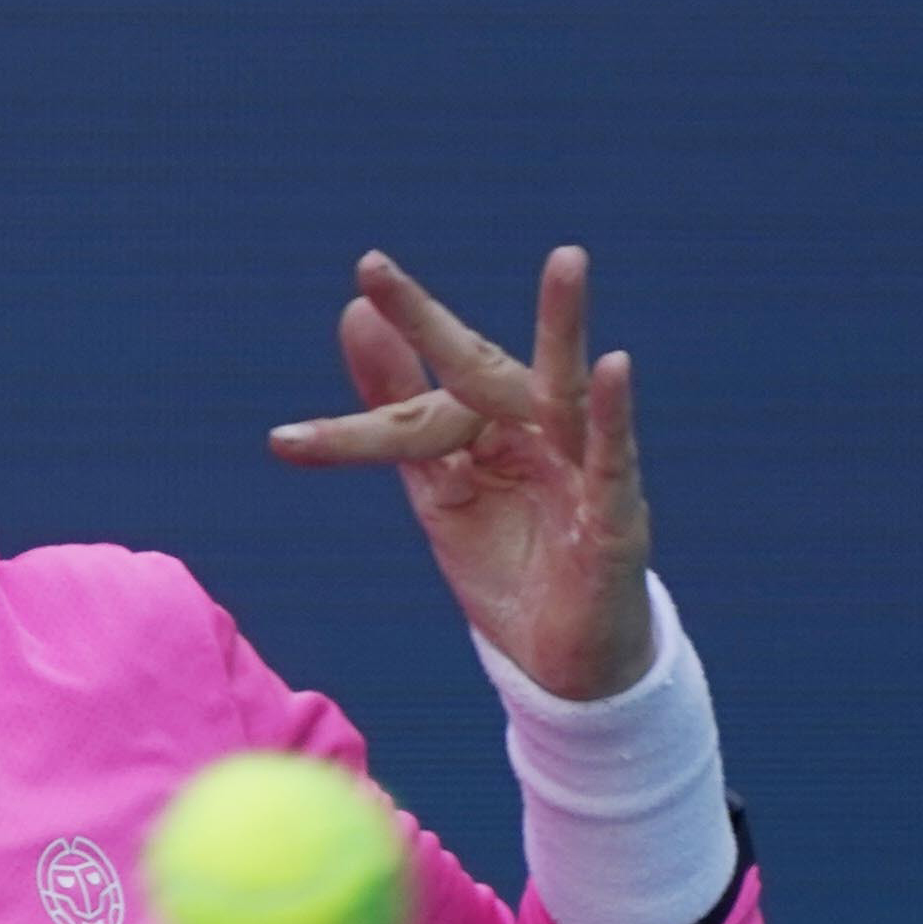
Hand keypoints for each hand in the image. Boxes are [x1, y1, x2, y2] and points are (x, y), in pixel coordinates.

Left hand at [271, 246, 655, 701]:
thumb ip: (397, 409)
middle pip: (476, 373)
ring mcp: (580, 470)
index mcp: (487, 428)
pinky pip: (614, 460)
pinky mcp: (616, 517)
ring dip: (565, 327)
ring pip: (566, 392)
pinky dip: (615, 416)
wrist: (562, 662)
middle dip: (426, 325)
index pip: (413, 410)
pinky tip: (614, 366)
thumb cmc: (508, 564)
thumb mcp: (438, 485)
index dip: (356, 418)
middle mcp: (536, 434)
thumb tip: (355, 314)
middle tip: (371, 267)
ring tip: (567, 262)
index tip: (306, 385)